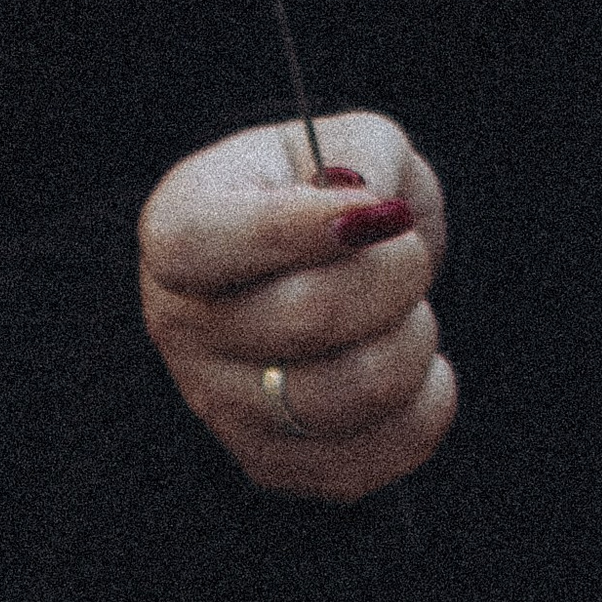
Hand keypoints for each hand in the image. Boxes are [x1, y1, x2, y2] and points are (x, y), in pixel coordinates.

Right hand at [138, 112, 453, 503]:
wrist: (318, 267)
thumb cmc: (329, 192)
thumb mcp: (346, 140)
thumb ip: (362, 158)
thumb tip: (372, 213)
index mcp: (179, 225)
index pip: (201, 244)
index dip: (295, 229)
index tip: (372, 211)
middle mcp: (180, 322)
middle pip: (304, 317)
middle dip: (394, 274)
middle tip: (410, 250)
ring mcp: (218, 402)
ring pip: (343, 395)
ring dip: (413, 343)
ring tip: (413, 311)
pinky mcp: (268, 461)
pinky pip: (364, 460)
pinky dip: (421, 411)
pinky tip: (422, 369)